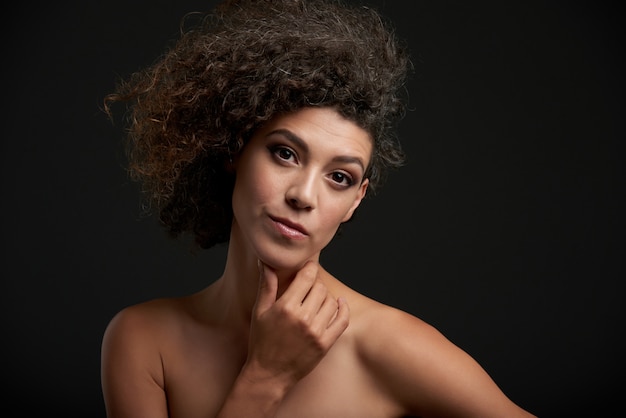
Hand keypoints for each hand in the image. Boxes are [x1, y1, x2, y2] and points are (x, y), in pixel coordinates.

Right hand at [245, 260, 349, 386]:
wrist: (269, 374)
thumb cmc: (261, 342)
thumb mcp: (260, 312)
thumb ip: (266, 286)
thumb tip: (265, 263)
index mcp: (286, 307)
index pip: (307, 277)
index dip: (310, 267)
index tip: (309, 266)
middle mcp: (303, 318)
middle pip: (320, 288)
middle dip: (315, 284)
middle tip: (309, 287)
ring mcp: (316, 332)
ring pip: (331, 301)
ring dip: (326, 297)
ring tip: (317, 299)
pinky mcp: (325, 344)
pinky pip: (342, 320)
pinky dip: (343, 309)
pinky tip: (340, 304)